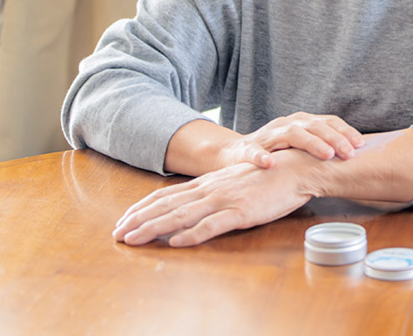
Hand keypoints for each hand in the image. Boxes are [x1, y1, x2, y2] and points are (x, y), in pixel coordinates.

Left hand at [113, 150, 318, 246]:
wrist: (296, 169)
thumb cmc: (268, 177)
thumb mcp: (235, 182)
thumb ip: (214, 193)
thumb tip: (193, 207)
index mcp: (209, 183)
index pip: (168, 195)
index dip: (143, 208)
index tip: (124, 220)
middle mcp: (211, 189)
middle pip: (167, 204)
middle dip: (139, 219)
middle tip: (117, 233)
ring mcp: (225, 200)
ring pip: (182, 215)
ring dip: (154, 227)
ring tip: (133, 239)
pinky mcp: (241, 212)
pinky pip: (212, 225)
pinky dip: (192, 234)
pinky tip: (177, 242)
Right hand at [216, 112, 363, 169]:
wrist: (235, 153)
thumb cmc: (276, 152)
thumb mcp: (300, 145)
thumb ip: (321, 145)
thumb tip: (355, 155)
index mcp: (302, 122)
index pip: (327, 121)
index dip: (345, 131)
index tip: (361, 144)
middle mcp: (287, 124)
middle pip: (314, 126)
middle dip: (334, 138)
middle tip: (349, 153)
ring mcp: (268, 135)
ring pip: (291, 134)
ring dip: (311, 143)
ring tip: (326, 154)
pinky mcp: (248, 148)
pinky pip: (255, 151)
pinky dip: (262, 156)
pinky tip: (270, 163)